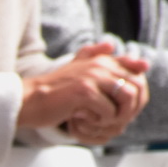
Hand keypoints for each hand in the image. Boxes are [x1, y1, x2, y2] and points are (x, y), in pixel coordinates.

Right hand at [19, 42, 150, 139]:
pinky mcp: (84, 92)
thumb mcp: (75, 68)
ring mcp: (93, 77)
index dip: (138, 94)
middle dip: (131, 108)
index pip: (136, 72)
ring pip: (127, 98)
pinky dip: (102, 122)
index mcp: (102, 60)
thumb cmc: (54, 91)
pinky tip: (86, 121)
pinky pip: (109, 111)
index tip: (126, 109)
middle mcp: (100, 64)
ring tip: (102, 122)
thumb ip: (92, 54)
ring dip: (119, 115)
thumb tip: (110, 44)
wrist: (29, 101)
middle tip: (115, 121)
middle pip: (136, 86)